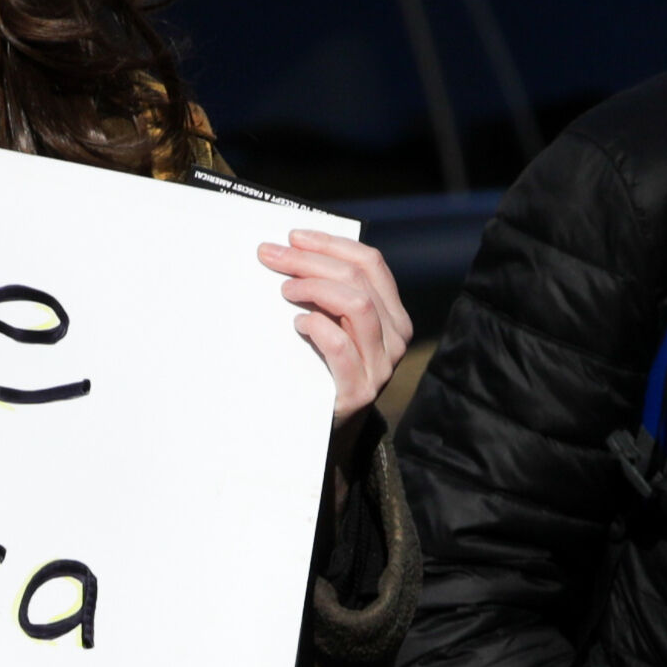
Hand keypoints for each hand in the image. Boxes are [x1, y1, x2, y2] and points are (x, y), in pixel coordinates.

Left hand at [262, 230, 410, 419]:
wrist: (328, 430)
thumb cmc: (324, 369)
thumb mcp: (336, 326)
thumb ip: (330, 295)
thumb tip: (291, 251)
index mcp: (393, 314)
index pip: (370, 263)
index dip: (331, 244)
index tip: (294, 236)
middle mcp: (395, 337)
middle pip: (357, 278)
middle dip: (310, 260)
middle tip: (272, 256)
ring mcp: (380, 365)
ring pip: (355, 305)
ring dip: (314, 288)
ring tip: (285, 291)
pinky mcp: (359, 390)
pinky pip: (340, 346)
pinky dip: (316, 327)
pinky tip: (297, 324)